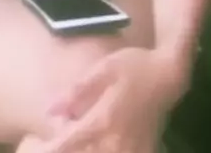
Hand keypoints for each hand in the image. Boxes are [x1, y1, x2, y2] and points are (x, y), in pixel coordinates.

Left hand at [43, 47, 175, 152]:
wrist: (170, 76)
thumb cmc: (136, 66)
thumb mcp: (105, 69)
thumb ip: (77, 91)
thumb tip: (50, 110)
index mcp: (102, 121)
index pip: (67, 144)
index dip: (50, 147)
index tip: (40, 144)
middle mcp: (115, 142)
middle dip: (67, 146)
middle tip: (62, 132)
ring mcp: (130, 150)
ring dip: (86, 148)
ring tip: (82, 135)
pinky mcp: (142, 152)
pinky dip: (104, 149)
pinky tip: (102, 141)